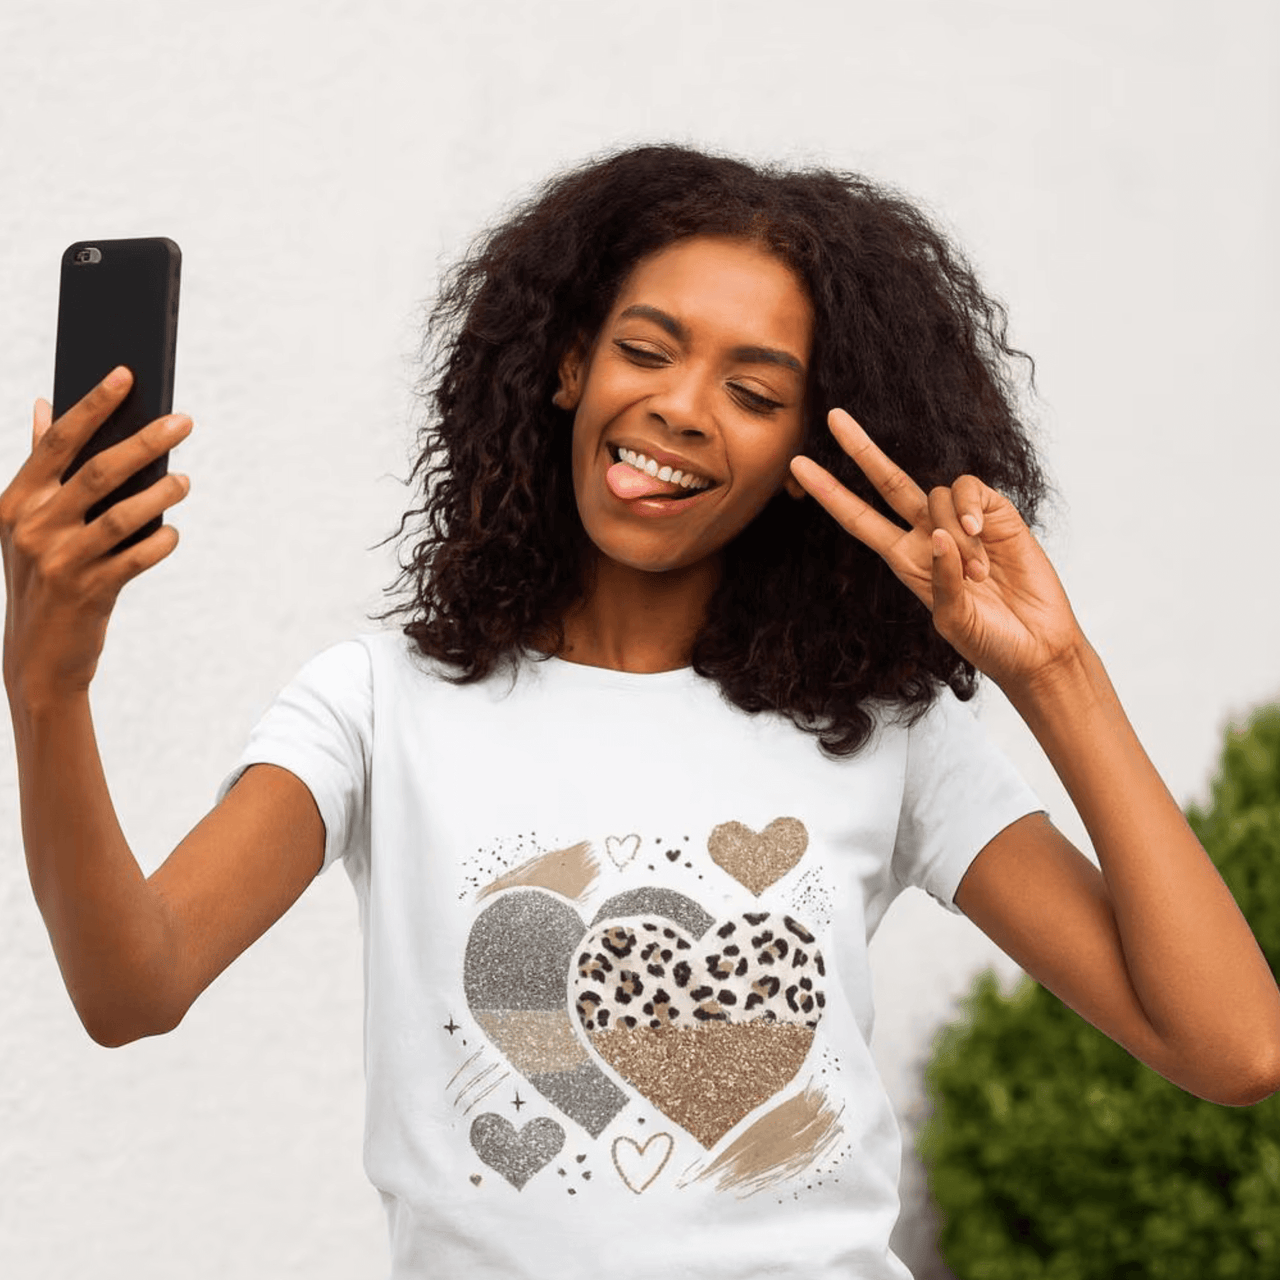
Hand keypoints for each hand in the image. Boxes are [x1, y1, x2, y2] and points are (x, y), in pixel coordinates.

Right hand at [1, 368, 191, 705]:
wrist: (37, 656)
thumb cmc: (42, 577)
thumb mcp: (28, 523)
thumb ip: (41, 466)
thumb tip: (42, 404)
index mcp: (16, 500)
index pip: (58, 441)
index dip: (93, 405)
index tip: (126, 374)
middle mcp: (32, 526)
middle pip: (97, 471)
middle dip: (145, 441)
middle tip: (184, 421)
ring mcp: (59, 560)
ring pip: (122, 514)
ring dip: (161, 493)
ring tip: (184, 480)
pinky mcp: (89, 592)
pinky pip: (137, 557)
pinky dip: (160, 541)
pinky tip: (172, 531)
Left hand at [789, 408, 1085, 694]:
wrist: (1036, 645)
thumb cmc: (988, 641)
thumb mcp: (952, 620)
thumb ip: (940, 580)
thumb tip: (939, 535)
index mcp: (903, 559)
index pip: (858, 519)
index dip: (830, 493)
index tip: (799, 466)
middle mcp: (926, 534)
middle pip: (887, 482)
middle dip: (860, 450)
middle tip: (834, 417)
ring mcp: (961, 521)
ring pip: (936, 495)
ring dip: (954, 532)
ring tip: (979, 574)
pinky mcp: (995, 513)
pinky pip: (969, 489)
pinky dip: (969, 507)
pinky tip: (979, 532)